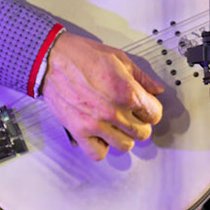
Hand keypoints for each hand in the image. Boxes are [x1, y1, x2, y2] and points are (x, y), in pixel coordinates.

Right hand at [41, 32, 164, 160]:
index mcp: (127, 92)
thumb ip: (142, 77)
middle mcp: (113, 111)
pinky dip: (101, 147)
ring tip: (117, 125)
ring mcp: (95, 124)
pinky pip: (98, 153)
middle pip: (142, 133)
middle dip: (141, 123)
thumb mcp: (120, 59)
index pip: (154, 114)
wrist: (52, 59)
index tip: (146, 107)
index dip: (152, 110)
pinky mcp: (78, 131)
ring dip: (124, 136)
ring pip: (124, 146)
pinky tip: (101, 135)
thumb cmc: (83, 56)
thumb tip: (157, 89)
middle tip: (132, 116)